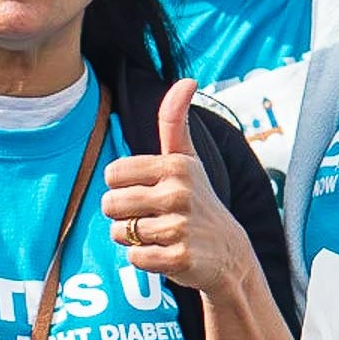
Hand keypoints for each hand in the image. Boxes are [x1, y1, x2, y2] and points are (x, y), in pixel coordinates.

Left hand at [104, 81, 257, 301]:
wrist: (229, 254)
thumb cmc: (198, 201)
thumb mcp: (188, 160)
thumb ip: (175, 122)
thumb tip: (187, 79)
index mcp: (176, 165)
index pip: (112, 174)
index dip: (123, 187)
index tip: (148, 192)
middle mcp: (179, 193)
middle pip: (110, 204)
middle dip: (123, 215)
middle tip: (153, 218)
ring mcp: (180, 226)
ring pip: (119, 233)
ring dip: (133, 239)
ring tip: (161, 236)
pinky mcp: (179, 258)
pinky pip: (134, 258)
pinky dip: (144, 260)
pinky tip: (167, 253)